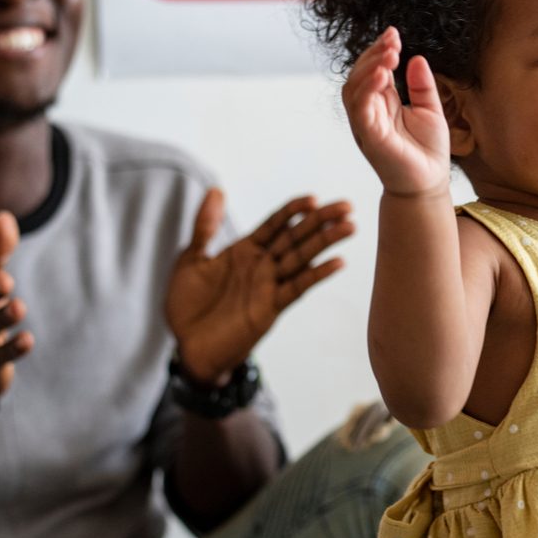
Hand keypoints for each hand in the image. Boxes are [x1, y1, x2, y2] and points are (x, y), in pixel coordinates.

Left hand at [165, 189, 354, 381]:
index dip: (293, 210)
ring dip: (326, 242)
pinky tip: (337, 262)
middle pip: (296, 236)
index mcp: (245, 250)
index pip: (275, 224)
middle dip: (321, 221)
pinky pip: (297, 287)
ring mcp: (269, 285)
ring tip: (350, 226)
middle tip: (347, 206)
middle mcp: (262, 265)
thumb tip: (216, 189)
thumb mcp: (191, 259)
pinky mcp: (271, 307)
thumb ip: (205, 226)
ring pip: (302, 258)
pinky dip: (317, 274)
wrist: (187, 348)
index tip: (313, 198)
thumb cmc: (187, 305)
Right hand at [341, 26, 450, 195]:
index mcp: (382, 104)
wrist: (430, 183)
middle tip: (392, 42)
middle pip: (359, 75)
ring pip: (354, 89)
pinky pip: (360, 110)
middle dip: (373, 54)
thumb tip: (416, 58)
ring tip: (389, 55)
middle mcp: (370, 112)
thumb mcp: (430, 109)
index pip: (373, 70)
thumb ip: (422, 85)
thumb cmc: (428, 151)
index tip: (393, 34)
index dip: (379, 50)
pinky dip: (367, 90)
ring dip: (368, 68)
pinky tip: (382, 75)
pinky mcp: (370, 137)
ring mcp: (367, 125)